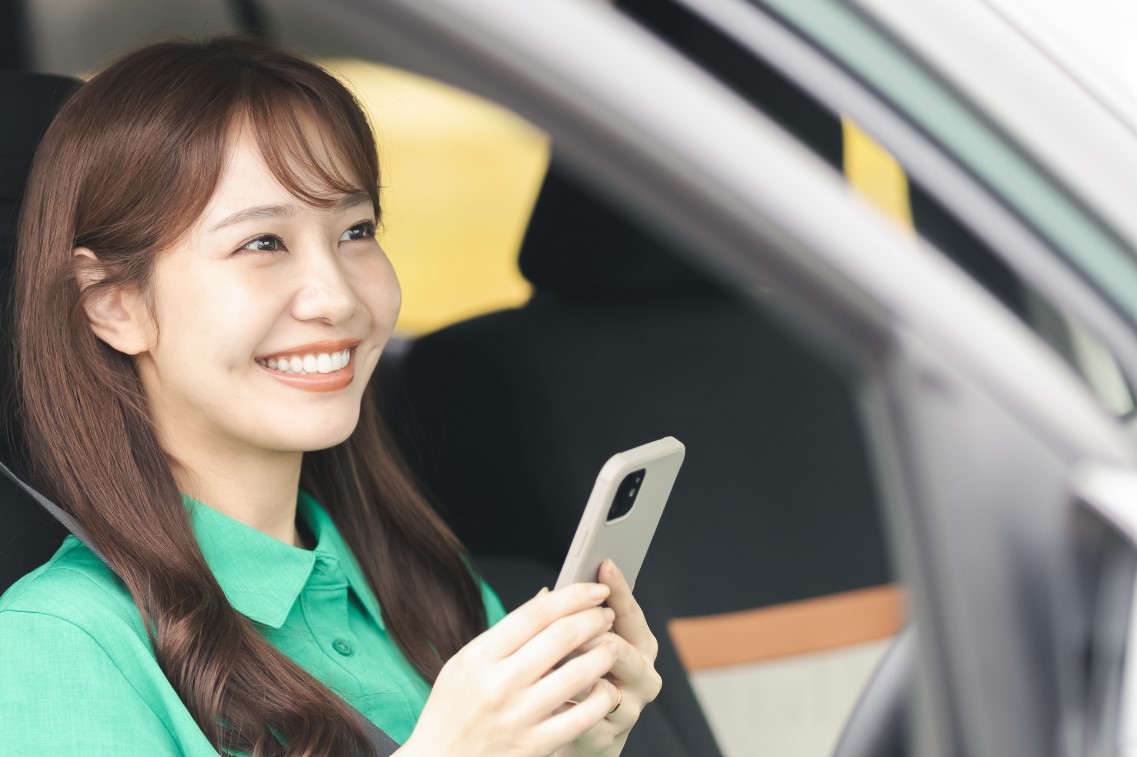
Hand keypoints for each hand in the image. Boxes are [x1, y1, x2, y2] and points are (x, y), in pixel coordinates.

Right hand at [401, 582, 621, 756]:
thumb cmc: (452, 711)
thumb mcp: (464, 664)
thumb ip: (505, 632)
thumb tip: (548, 597)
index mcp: (479, 657)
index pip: (534, 614)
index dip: (572, 597)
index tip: (594, 590)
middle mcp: (498, 684)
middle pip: (560, 637)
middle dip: (593, 619)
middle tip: (607, 613)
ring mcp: (518, 717)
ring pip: (577, 675)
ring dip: (604, 654)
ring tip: (613, 645)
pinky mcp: (534, 746)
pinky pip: (581, 717)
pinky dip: (600, 698)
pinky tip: (604, 687)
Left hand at [556, 560, 662, 756]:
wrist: (575, 737)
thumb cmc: (577, 680)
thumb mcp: (578, 646)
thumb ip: (570, 619)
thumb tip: (547, 591)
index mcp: (638, 644)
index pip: (630, 612)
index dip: (618, 588)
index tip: (605, 564)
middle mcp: (644, 673)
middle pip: (620, 646)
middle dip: (590, 635)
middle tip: (565, 627)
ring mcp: (631, 707)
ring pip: (603, 683)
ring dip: (575, 673)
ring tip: (552, 666)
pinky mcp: (611, 736)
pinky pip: (585, 717)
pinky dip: (565, 706)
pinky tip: (548, 700)